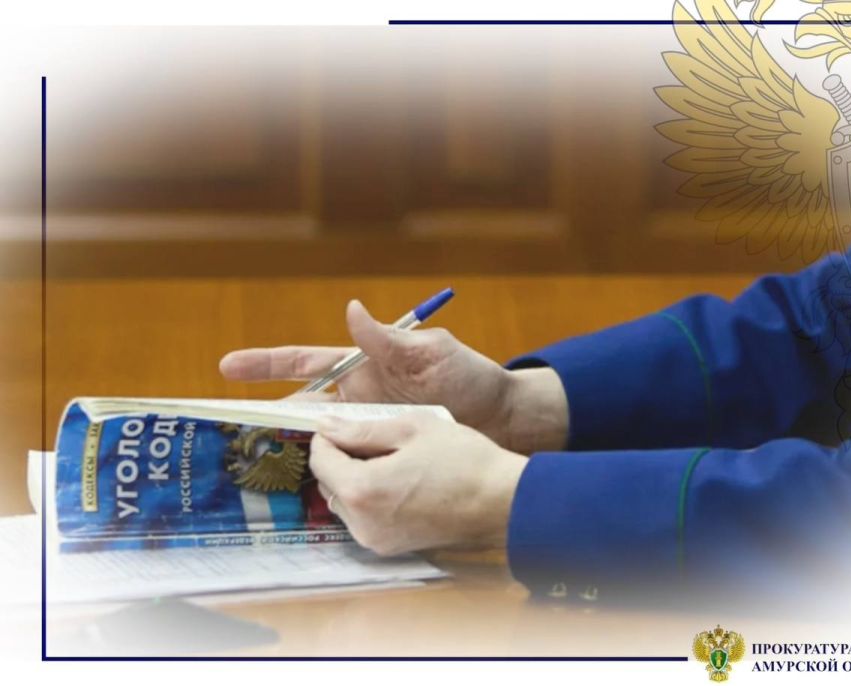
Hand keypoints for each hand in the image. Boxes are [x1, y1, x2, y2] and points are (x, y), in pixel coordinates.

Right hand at [219, 299, 568, 452]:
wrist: (504, 418)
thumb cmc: (470, 376)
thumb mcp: (431, 353)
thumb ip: (389, 340)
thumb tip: (352, 310)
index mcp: (364, 365)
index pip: (306, 362)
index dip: (267, 364)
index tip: (228, 367)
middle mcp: (359, 397)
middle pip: (301, 404)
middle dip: (263, 412)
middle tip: (225, 426)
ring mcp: (369, 428)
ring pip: (320, 438)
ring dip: (290, 447)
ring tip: (254, 463)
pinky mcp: (384, 454)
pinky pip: (348, 462)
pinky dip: (327, 472)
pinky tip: (309, 487)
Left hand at [309, 413, 526, 554]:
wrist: (502, 500)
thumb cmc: (464, 460)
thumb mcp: (412, 429)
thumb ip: (363, 429)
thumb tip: (328, 426)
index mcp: (362, 489)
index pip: (319, 458)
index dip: (328, 436)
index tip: (344, 423)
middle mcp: (362, 522)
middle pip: (328, 482)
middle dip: (341, 458)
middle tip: (371, 438)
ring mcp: (376, 539)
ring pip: (344, 501)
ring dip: (355, 478)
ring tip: (390, 458)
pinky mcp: (391, 547)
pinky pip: (364, 517)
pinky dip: (371, 497)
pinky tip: (400, 479)